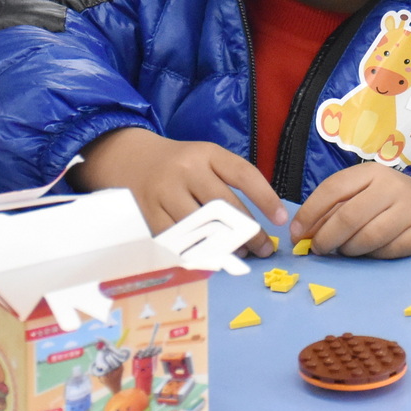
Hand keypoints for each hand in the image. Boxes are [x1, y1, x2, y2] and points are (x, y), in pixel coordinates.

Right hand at [75, 128, 283, 256]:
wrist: (128, 158)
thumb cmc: (178, 164)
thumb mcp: (204, 158)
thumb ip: (229, 181)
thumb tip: (261, 217)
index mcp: (207, 153)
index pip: (243, 174)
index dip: (265, 198)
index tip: (281, 219)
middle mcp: (186, 169)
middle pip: (224, 205)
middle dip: (248, 231)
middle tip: (264, 248)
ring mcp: (165, 191)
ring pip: (201, 226)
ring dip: (224, 245)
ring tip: (240, 254)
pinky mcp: (148, 212)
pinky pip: (176, 238)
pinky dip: (195, 251)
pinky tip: (210, 257)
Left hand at [289, 163, 410, 258]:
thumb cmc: (388, 200)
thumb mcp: (362, 192)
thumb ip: (334, 208)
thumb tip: (302, 232)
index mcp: (370, 172)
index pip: (333, 189)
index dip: (310, 213)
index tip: (296, 233)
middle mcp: (391, 187)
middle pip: (348, 216)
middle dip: (326, 237)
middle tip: (317, 249)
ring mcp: (409, 209)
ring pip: (368, 237)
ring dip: (348, 249)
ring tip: (343, 251)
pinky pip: (388, 251)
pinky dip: (372, 256)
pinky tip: (368, 253)